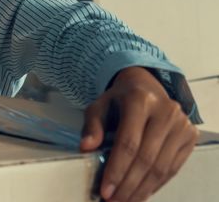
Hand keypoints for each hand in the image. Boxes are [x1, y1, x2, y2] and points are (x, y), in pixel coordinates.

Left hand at [81, 67, 197, 200]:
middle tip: (114, 201)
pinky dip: (157, 184)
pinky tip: (141, 193)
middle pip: (146, 158)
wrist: (146, 87)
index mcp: (139, 101)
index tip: (106, 191)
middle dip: (128, 185)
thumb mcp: (99, 106)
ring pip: (161, 167)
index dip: (117, 170)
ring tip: (126, 201)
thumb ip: (92, 126)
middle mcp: (166, 112)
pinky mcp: (190, 136)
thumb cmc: (119, 101)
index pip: (128, 143)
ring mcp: (182, 124)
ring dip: (142, 190)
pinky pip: (173, 168)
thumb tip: (85, 147)